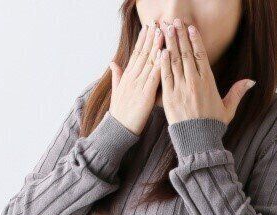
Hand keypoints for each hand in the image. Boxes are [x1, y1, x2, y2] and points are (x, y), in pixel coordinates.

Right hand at [108, 20, 163, 135]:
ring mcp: (138, 85)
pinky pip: (153, 77)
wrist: (119, 129)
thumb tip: (112, 63)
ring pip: (149, 62)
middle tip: (157, 22)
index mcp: (127, 76)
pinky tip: (164, 54)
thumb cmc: (120, 113)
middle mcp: (132, 78)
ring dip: (156, 46)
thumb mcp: (116, 92)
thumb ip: (116, 76)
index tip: (148, 27)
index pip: (136, 53)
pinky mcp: (145, 95)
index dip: (142, 39)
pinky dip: (159, 64)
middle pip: (143, 53)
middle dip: (150, 37)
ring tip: (162, 31)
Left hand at [160, 18, 255, 125]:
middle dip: (180, 36)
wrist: (198, 141)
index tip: (190, 28)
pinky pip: (165, 76)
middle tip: (174, 21)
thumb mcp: (228, 109)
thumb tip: (251, 81)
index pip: (201, 55)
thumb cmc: (212, 126)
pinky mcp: (169, 97)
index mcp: (208, 83)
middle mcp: (194, 83)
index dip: (195, 40)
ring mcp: (181, 89)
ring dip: (169, 43)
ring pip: (175, 61)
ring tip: (165, 29)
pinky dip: (162, 62)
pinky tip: (160, 50)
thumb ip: (237, 92)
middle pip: (187, 54)